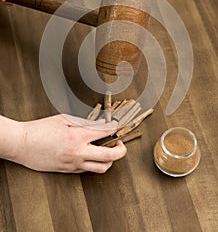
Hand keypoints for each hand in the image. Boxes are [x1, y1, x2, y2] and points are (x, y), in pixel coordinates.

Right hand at [12, 114, 126, 172]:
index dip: (114, 128)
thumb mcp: (64, 118)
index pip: (105, 133)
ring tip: (108, 151)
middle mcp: (78, 153)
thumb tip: (101, 124)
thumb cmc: (41, 129)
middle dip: (121, 150)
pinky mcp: (68, 171)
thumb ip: (85, 122)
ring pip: (101, 168)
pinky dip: (94, 163)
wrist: (22, 144)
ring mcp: (73, 164)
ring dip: (110, 160)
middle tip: (121, 144)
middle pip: (110, 156)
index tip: (116, 125)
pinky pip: (87, 170)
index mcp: (78, 136)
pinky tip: (92, 155)